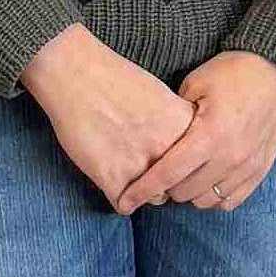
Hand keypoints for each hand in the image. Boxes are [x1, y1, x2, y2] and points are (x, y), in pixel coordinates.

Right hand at [22, 27, 197, 210]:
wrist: (75, 72)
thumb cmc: (117, 79)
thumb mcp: (163, 97)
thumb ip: (179, 128)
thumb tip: (186, 153)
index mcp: (186, 127)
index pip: (200, 165)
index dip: (186, 164)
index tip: (172, 158)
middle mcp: (169, 149)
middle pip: (181, 185)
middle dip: (168, 181)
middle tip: (149, 167)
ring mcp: (141, 166)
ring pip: (154, 198)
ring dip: (144, 191)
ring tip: (129, 172)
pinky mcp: (112, 178)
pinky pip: (124, 205)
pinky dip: (119, 196)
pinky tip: (111, 178)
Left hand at [123, 52, 275, 211]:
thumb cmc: (234, 72)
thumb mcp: (196, 83)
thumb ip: (173, 115)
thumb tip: (154, 138)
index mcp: (209, 134)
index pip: (168, 173)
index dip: (143, 190)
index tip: (124, 201)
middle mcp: (229, 157)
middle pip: (184, 192)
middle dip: (166, 187)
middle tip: (160, 173)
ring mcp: (247, 167)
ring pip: (206, 201)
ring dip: (190, 193)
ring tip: (185, 176)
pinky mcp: (261, 171)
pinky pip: (230, 201)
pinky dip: (214, 197)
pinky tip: (207, 182)